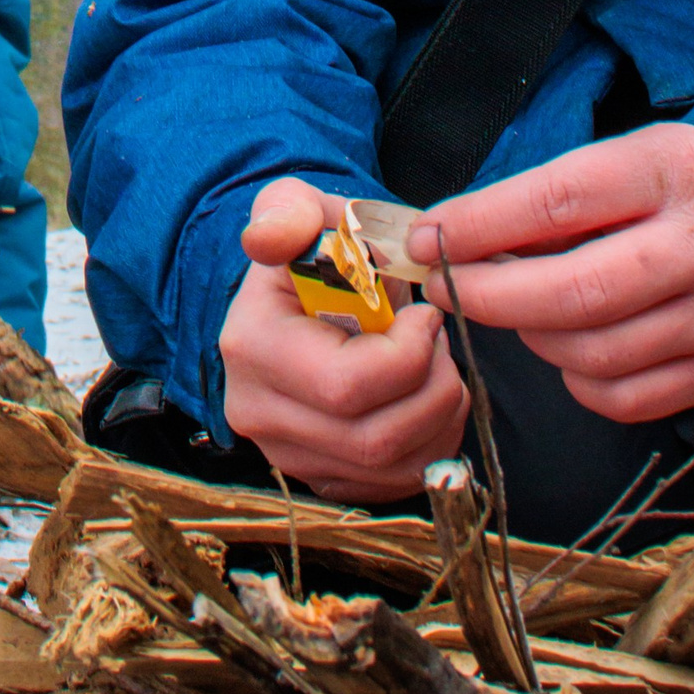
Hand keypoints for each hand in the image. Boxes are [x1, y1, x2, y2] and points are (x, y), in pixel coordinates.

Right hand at [219, 176, 468, 500]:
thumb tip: (269, 237)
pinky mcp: (320, 476)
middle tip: (441, 345)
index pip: (345, 384)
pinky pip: (393, 484)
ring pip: (391, 467)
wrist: (298, 296)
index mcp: (252, 346)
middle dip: (433, 389)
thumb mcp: (301, 209)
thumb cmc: (313, 252)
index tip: (427, 315)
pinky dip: (429, 445)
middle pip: (375, 437)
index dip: (408, 356)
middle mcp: (259, 412)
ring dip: (439, 417)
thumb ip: (288, 210)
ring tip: (437, 367)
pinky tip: (424, 399)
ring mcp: (287, 454)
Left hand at [409, 123, 693, 423]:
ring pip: (594, 354)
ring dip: (533, 336)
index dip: (480, 226)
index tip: (427, 237)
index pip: (558, 201)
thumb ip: (549, 198)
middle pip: (576, 293)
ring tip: (522, 307)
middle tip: (447, 288)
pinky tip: (572, 345)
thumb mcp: (627, 157)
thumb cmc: (685, 183)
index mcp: (672, 172)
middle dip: (489, 296)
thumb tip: (453, 238)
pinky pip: (625, 399)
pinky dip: (578, 381)